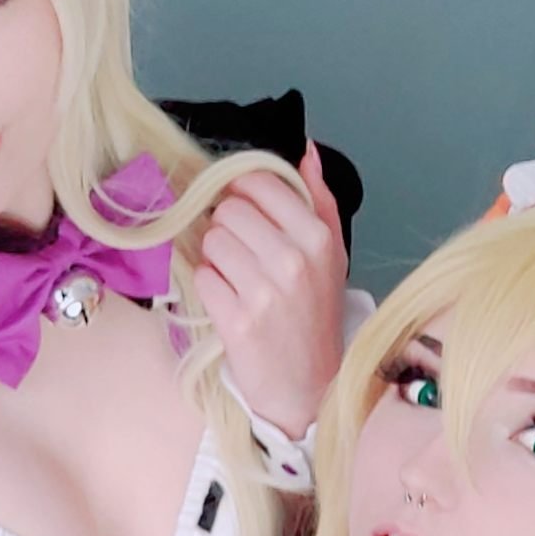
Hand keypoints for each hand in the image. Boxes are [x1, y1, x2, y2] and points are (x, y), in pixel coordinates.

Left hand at [192, 142, 346, 440]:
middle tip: (241, 253)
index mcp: (317, 237)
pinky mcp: (236, 321)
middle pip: (228, 210)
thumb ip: (319, 199)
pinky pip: (202, 277)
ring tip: (237, 278)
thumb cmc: (316, 315)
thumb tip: (306, 150)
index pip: (257, 182)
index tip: (246, 213)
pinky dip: (209, 286)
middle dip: (226, 227)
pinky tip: (229, 300)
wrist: (309, 386)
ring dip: (216, 257)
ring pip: (211, 241)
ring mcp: (263, 292)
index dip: (241, 194)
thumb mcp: (332, 255)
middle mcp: (293, 260)